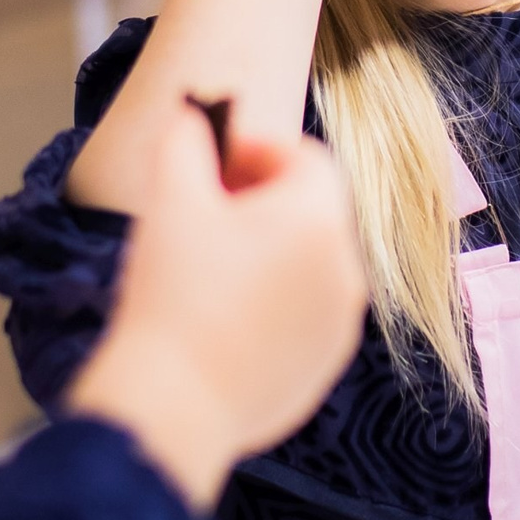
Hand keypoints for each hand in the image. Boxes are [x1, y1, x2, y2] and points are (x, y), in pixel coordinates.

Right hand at [66, 108, 366, 508]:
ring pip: (310, 264)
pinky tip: (223, 318)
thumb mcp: (171, 196)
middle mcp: (347, 268)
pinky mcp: (325, 368)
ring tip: (212, 268)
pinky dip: (275, 304)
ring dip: (271, 252)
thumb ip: (188, 135)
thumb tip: (196, 114)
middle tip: (209, 212)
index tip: (215, 165)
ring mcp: (341, 324)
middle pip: (313, 210)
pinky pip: (306, 315)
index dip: (259, 150)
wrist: (173, 404)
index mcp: (320, 219)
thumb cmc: (173, 293)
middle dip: (264, 200)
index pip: (307, 158)